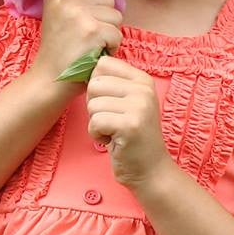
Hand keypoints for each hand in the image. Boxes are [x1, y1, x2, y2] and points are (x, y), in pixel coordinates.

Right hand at [30, 0, 121, 88]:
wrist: (49, 80)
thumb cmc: (60, 49)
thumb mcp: (60, 13)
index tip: (86, 16)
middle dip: (104, 18)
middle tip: (87, 35)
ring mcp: (78, 13)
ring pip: (116, 15)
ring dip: (109, 32)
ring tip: (91, 45)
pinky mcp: (92, 31)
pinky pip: (117, 33)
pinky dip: (111, 47)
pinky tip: (95, 54)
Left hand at [84, 55, 172, 191]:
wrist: (151, 170)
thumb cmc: (132, 138)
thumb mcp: (127, 104)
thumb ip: (112, 84)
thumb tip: (83, 67)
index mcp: (142, 79)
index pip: (103, 64)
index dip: (96, 86)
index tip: (109, 104)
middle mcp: (143, 88)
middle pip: (94, 83)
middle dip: (94, 106)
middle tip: (111, 121)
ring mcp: (139, 106)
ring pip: (92, 104)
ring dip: (96, 123)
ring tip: (114, 132)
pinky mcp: (130, 124)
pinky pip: (94, 122)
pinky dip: (96, 135)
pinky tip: (113, 141)